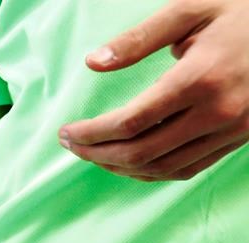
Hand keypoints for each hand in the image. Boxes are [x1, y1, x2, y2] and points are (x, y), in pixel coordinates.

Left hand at [59, 0, 248, 180]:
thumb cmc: (240, 12)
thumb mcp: (190, 9)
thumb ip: (139, 38)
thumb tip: (93, 62)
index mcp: (200, 79)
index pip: (131, 122)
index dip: (91, 133)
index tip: (66, 131)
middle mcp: (217, 113)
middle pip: (141, 152)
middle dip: (97, 154)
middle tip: (70, 145)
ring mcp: (232, 131)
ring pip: (162, 168)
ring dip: (119, 168)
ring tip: (92, 155)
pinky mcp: (239, 140)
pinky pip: (186, 169)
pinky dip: (151, 173)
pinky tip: (127, 163)